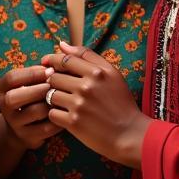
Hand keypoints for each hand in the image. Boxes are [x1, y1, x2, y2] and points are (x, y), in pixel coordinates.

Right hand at [0, 65, 61, 151]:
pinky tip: (65, 113)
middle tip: (55, 85)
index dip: (31, 73)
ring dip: (50, 104)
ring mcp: (14, 123)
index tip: (49, 70)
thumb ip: (38, 71)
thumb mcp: (28, 83)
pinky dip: (57, 120)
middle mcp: (4, 105)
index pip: (12, 78)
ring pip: (33, 112)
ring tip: (63, 98)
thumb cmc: (31, 96)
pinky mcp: (27, 136)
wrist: (22, 127)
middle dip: (38, 89)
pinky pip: (45, 128)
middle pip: (15, 97)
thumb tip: (54, 64)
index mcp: (2, 88)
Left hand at [41, 41, 149, 167]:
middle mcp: (87, 87)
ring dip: (55, 98)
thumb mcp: (112, 74)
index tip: (48, 64)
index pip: (64, 59)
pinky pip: (52, 113)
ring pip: (50, 94)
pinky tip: (67, 116)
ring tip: (66, 103)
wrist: (130, 134)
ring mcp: (79, 105)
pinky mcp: (73, 123)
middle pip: (53, 77)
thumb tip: (61, 44)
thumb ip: (87, 56)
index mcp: (97, 72)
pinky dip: (57, 115)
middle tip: (63, 89)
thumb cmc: (121, 102)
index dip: (53, 60)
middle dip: (55, 82)